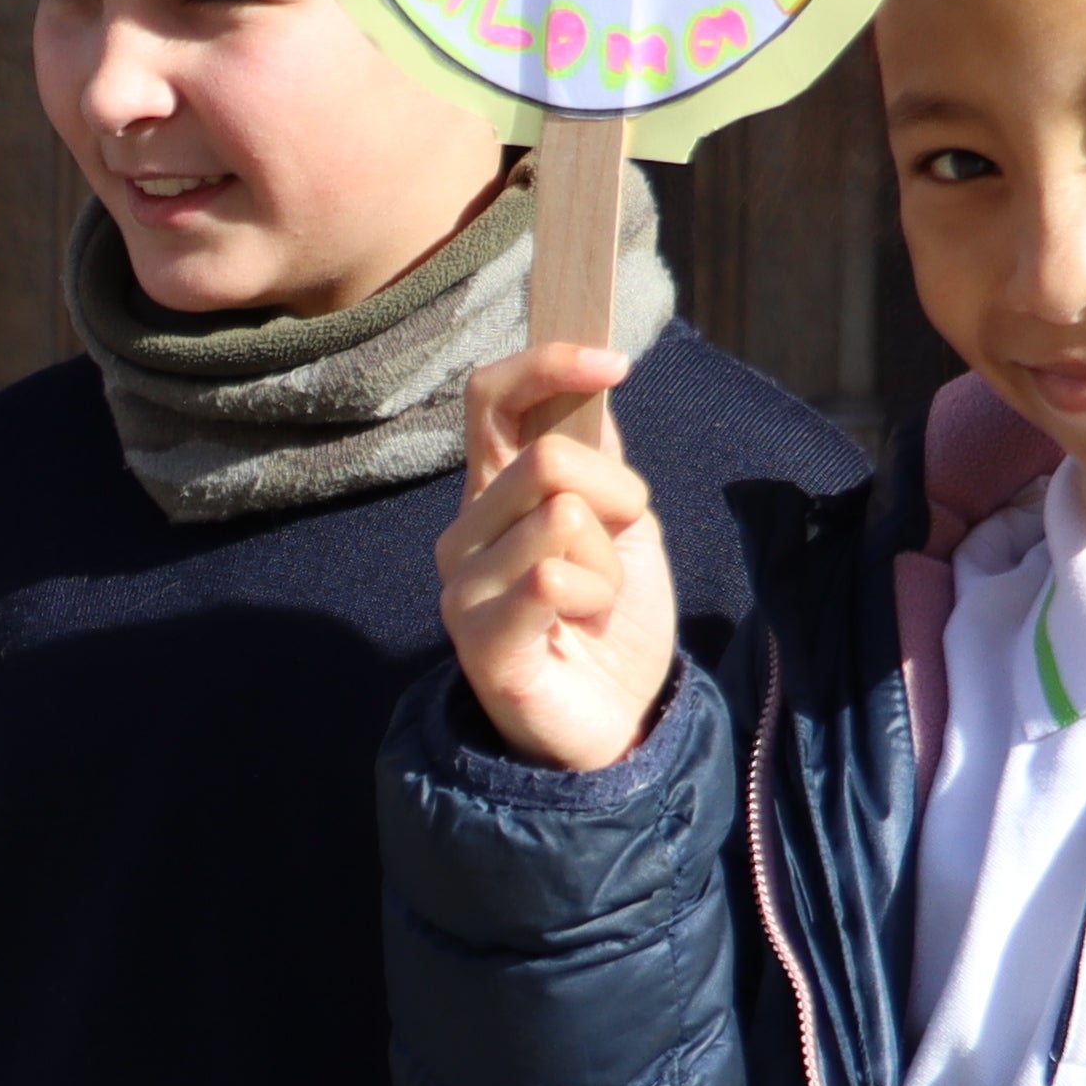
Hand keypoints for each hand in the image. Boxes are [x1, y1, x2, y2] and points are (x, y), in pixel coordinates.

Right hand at [440, 343, 678, 775]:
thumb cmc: (614, 622)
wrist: (619, 722)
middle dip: (617, 498)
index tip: (616, 362)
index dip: (548, 365)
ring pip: (560, 518)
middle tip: (618, 551)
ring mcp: (463, 586)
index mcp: (491, 493)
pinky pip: (552, 579)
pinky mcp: (479, 640)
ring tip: (594, 606)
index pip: (490, 398)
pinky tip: (583, 629)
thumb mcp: (622, 525)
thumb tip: (592, 384)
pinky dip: (595, 599)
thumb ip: (598, 460)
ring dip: (607, 564)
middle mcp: (463, 532)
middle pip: (549, 458)